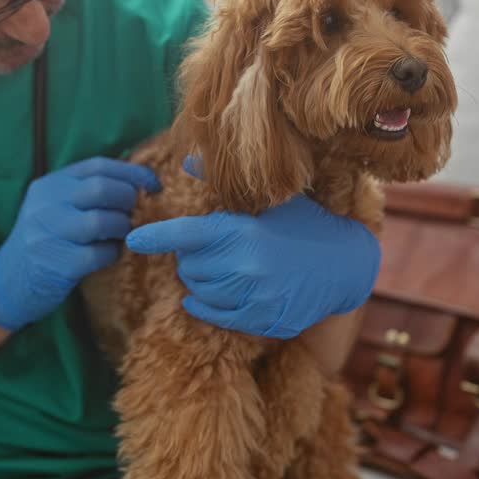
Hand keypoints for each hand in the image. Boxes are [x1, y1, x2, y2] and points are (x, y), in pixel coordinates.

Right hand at [0, 157, 160, 331]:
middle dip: (128, 200)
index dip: (131, 172)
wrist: (6, 282)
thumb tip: (137, 183)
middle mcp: (45, 205)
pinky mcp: (56, 264)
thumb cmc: (44, 241)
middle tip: (134, 213)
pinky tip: (107, 256)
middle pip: (101, 189)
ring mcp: (47, 234)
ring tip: (120, 235)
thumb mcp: (55, 208)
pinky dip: (111, 254)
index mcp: (49, 185)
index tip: (152, 184)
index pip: (97, 166)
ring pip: (102, 221)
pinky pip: (98, 254)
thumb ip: (86, 192)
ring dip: (121, 228)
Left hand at [125, 157, 379, 338]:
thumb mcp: (272, 198)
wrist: (345, 266)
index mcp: (243, 231)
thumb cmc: (304, 225)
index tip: (133, 239)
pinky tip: (209, 295)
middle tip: (212, 248)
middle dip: (191, 257)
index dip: (155, 236)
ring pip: (198, 291)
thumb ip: (224, 181)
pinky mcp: (262, 321)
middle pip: (188, 266)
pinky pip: (214, 315)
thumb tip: (188, 158)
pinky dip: (204, 305)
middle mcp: (245, 266)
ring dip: (200, 280)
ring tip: (221, 268)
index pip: (186, 234)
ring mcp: (254, 297)